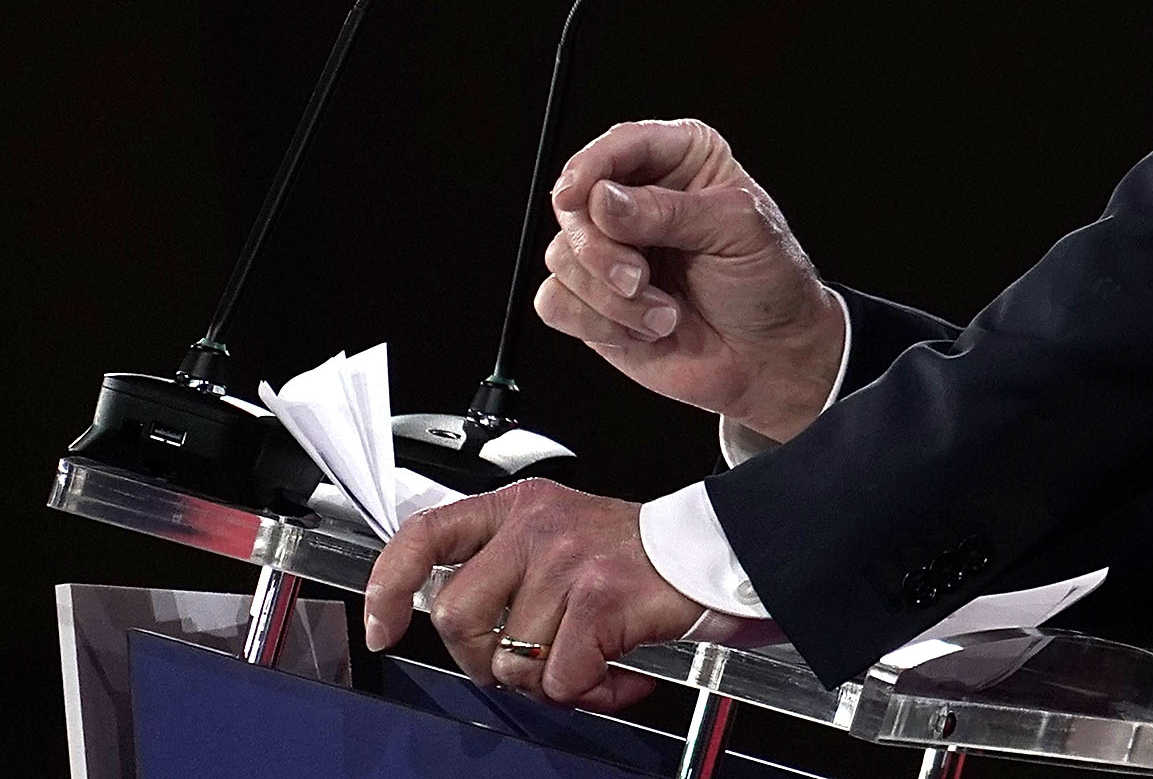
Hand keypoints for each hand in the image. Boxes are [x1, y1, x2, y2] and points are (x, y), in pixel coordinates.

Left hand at [363, 480, 697, 708]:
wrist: (720, 553)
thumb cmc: (641, 560)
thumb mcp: (564, 541)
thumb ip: (508, 569)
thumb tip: (455, 625)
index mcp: (521, 507)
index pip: (426, 534)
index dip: (390, 585)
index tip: (385, 627)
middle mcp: (539, 526)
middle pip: (457, 617)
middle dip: (486, 659)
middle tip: (530, 659)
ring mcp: (568, 559)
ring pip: (510, 660)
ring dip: (550, 679)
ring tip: (591, 660)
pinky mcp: (600, 598)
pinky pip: (559, 679)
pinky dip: (590, 692)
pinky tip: (617, 671)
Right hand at [536, 119, 846, 442]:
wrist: (768, 356)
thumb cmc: (768, 282)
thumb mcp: (738, 232)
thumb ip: (670, 212)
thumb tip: (602, 200)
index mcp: (682, 160)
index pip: (619, 145)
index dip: (590, 167)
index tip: (577, 197)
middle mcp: (638, 199)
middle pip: (575, 203)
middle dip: (602, 250)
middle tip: (639, 279)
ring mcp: (611, 249)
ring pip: (562, 255)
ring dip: (611, 297)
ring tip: (665, 313)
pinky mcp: (592, 298)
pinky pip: (555, 301)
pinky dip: (597, 323)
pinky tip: (645, 329)